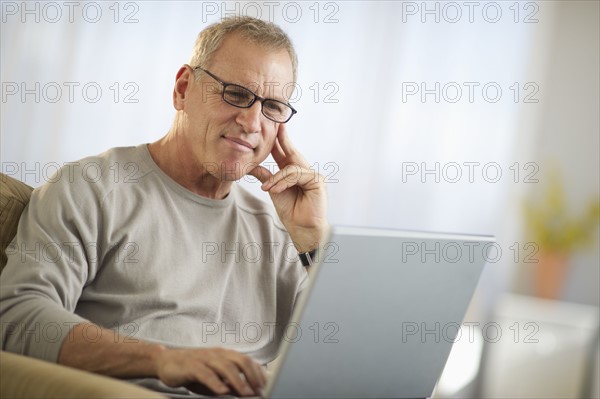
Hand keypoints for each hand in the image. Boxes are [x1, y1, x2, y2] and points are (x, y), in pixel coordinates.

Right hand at [155, 347, 265, 396]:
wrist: (166, 361)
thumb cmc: (194, 370)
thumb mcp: (215, 376)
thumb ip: (231, 382)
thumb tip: (250, 391)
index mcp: (225, 355)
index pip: (247, 361)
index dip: (258, 373)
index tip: (267, 385)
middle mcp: (217, 354)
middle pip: (240, 361)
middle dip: (252, 376)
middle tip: (260, 390)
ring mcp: (205, 358)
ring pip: (225, 367)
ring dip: (238, 381)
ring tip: (246, 394)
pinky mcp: (191, 366)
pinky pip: (206, 373)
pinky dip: (216, 383)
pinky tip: (223, 391)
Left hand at [249, 124, 328, 251]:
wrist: (302, 229)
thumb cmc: (292, 212)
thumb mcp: (274, 191)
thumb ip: (265, 176)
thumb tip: (250, 165)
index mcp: (294, 173)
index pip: (286, 153)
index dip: (280, 140)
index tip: (275, 126)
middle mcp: (305, 171)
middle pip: (291, 152)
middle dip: (283, 139)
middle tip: (277, 125)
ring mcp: (313, 175)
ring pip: (290, 167)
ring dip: (276, 178)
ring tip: (267, 188)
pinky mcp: (317, 180)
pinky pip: (296, 175)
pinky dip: (284, 182)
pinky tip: (275, 190)